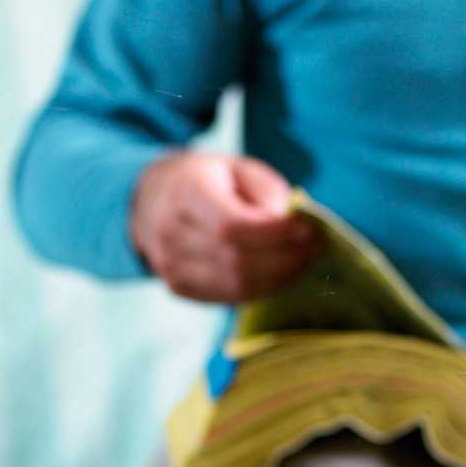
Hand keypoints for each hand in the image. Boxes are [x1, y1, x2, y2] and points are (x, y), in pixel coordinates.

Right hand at [129, 152, 317, 302]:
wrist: (152, 202)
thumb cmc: (206, 181)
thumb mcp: (237, 168)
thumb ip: (267, 191)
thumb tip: (292, 225)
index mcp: (184, 193)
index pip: (232, 225)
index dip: (275, 234)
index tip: (308, 231)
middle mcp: (170, 233)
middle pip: (237, 260)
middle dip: (285, 259)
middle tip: (314, 249)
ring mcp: (170, 266)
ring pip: (236, 286)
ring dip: (279, 278)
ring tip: (302, 262)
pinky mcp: (179, 288)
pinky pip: (229, 298)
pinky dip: (262, 290)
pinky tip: (280, 275)